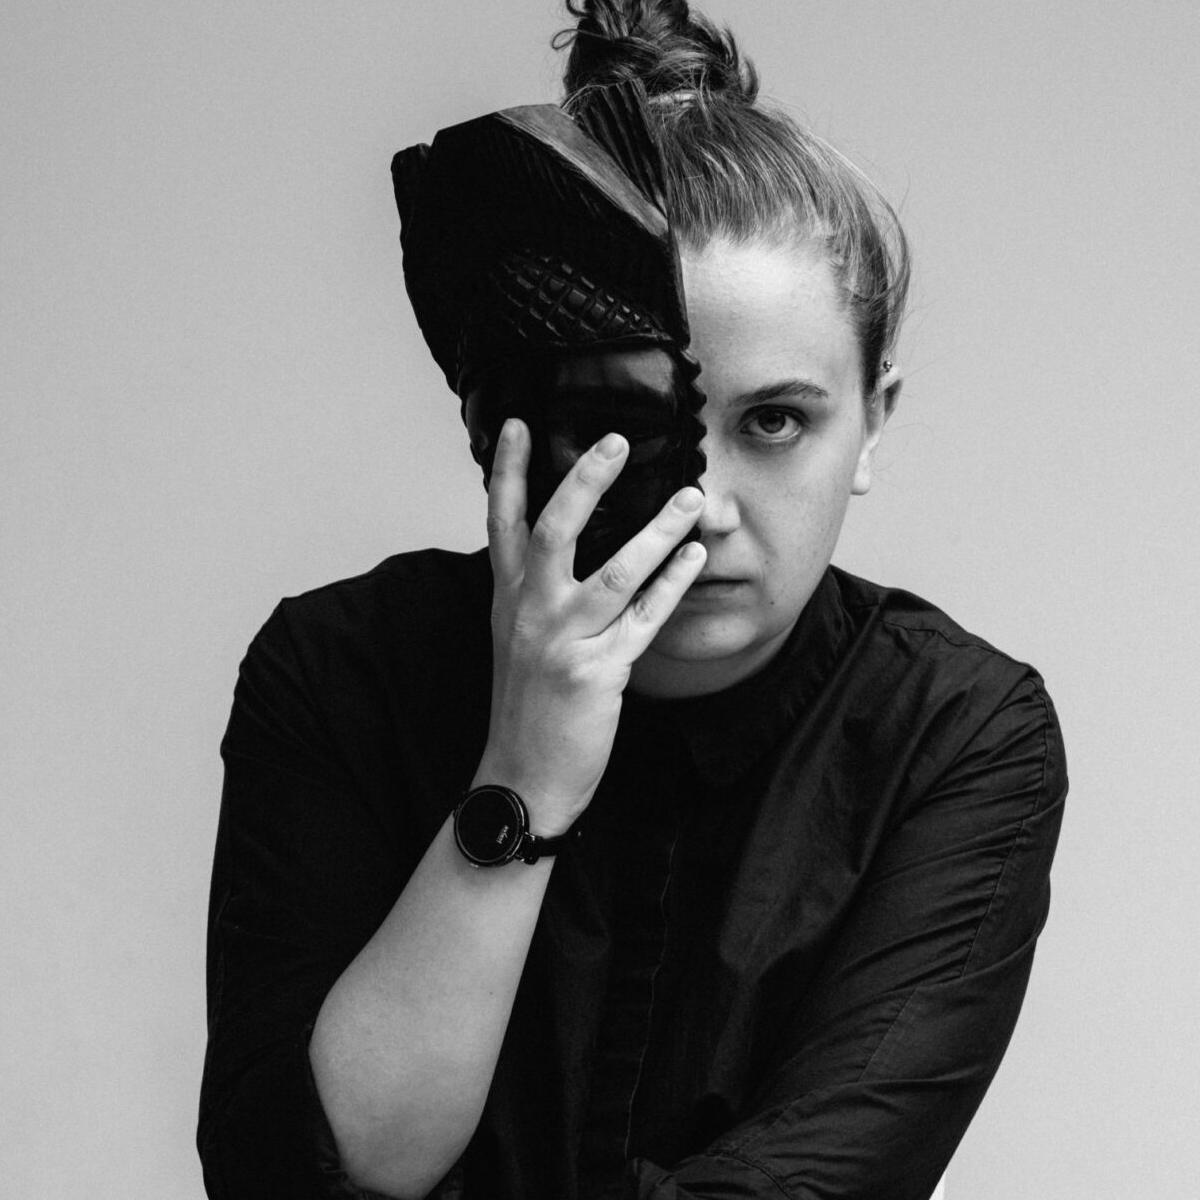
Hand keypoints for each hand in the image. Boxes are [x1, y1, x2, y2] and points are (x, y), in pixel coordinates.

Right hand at [479, 420, 705, 831]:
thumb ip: (533, 591)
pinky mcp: (597, 672)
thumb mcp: (515, 639)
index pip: (504, 522)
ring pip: (616, 570)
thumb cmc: (527, 707)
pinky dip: (673, 584)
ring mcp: (562, 641)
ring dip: (658, 529)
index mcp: (508, 599)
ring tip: (692, 496)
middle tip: (618, 441)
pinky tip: (695, 557)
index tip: (519, 423)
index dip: (510, 471)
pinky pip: (645, 618)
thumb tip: (561, 543)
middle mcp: (530, 612)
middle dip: (586, 481)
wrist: (522, 776)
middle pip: (555, 530)